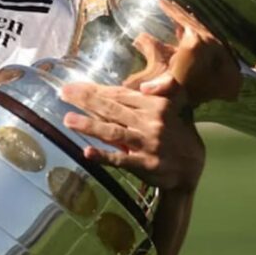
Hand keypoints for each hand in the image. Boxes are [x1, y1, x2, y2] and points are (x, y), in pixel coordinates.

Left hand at [60, 75, 204, 191]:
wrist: (192, 168)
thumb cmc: (180, 133)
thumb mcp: (179, 105)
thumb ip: (164, 90)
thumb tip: (145, 86)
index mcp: (158, 105)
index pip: (121, 95)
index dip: (97, 90)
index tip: (76, 86)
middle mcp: (152, 123)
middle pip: (113, 109)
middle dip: (86, 100)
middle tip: (63, 94)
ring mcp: (148, 144)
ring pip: (113, 132)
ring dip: (89, 125)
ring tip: (67, 120)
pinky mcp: (145, 165)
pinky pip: (121, 160)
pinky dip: (104, 156)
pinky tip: (87, 153)